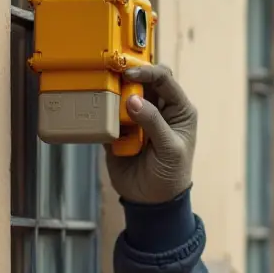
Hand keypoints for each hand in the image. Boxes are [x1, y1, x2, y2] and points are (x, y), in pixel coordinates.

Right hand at [105, 64, 197, 203]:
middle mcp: (157, 108)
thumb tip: (133, 100)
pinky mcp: (118, 129)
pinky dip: (101, 111)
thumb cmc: (171, 174)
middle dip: (127, 76)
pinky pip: (108, 114)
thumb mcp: (170, 149)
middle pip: (141, 81)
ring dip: (113, 91)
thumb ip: (153, 123)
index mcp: (178, 109)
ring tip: (103, 93)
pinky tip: (96, 110)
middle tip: (111, 75)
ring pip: (122, 93)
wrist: (152, 200)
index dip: (147, 72)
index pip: (164, 79)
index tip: (129, 74)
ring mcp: (137, 117)